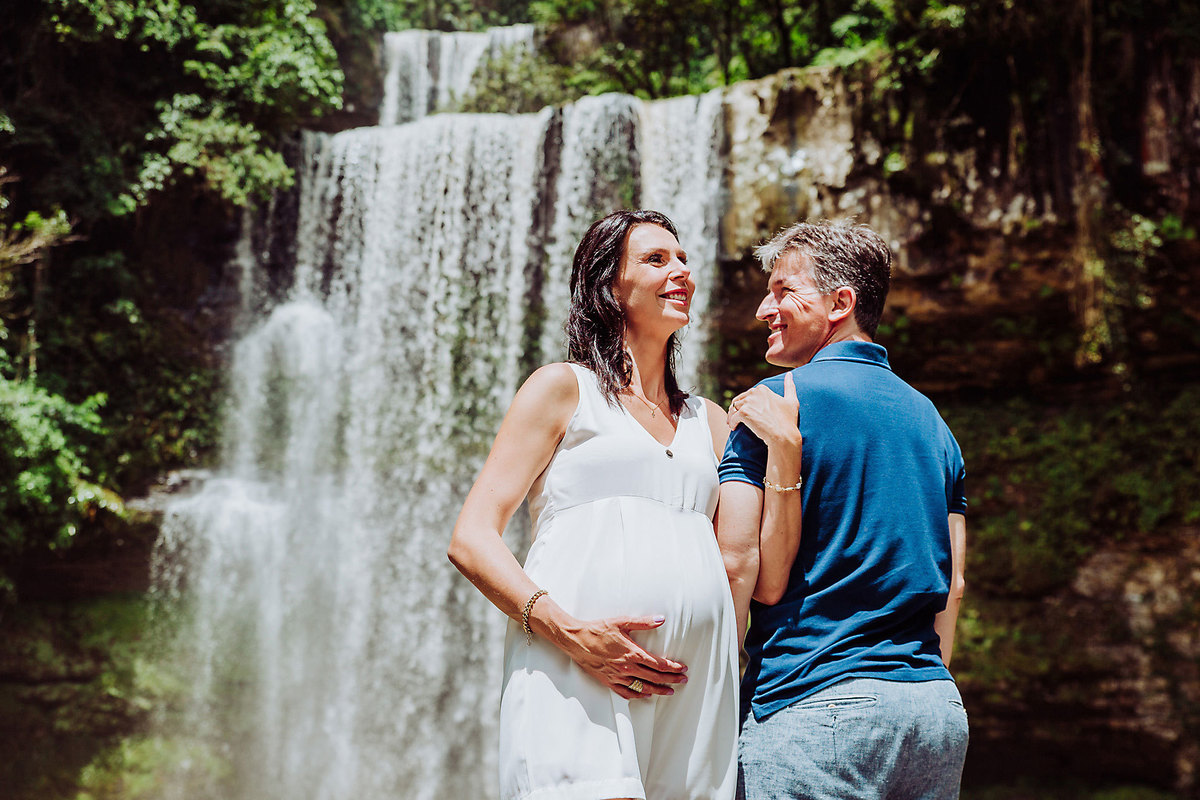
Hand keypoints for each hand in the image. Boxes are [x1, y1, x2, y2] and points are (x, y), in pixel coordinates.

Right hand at [560, 614, 687, 699]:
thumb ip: (643, 622)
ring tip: (670, 692)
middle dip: (671, 680)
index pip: (659, 664)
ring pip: (643, 687)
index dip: (673, 668)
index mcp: (632, 653)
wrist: (576, 640)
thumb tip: (661, 619)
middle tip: (683, 681)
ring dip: (658, 690)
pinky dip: (638, 695)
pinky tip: (645, 695)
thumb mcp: (621, 622)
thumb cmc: (598, 629)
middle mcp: (627, 667)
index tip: (683, 669)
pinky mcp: (608, 681)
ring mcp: (618, 676)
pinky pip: (626, 692)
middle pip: (655, 677)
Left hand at [728, 372, 800, 447]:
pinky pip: (732, 418)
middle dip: (736, 410)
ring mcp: (748, 402)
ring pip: (733, 408)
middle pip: (738, 401)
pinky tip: (734, 428)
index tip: (746, 412)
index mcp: (762, 389)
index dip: (745, 404)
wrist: (784, 435)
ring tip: (733, 424)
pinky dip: (732, 423)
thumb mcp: (792, 401)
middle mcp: (754, 393)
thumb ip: (789, 386)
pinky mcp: (743, 413)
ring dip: (732, 416)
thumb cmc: (788, 420)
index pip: (747, 395)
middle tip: (735, 419)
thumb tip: (789, 374)